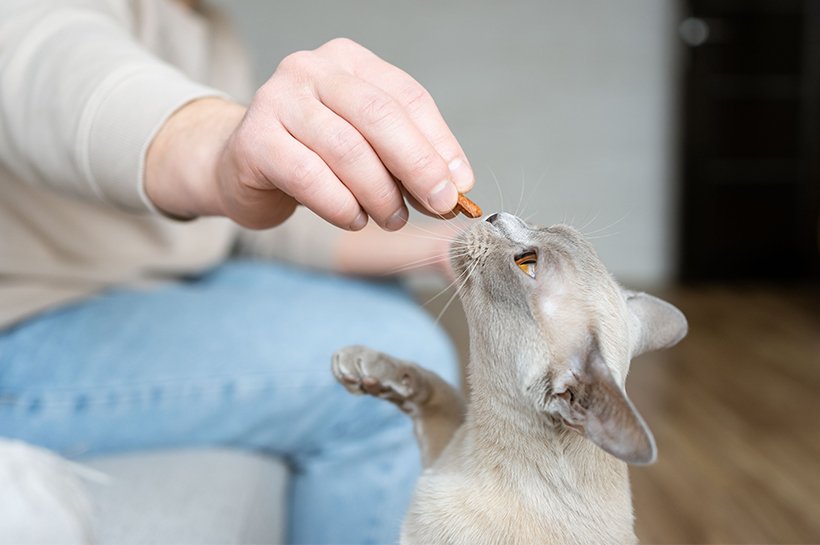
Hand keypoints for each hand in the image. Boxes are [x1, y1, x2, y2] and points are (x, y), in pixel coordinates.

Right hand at [146, 38, 473, 230]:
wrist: (240, 166)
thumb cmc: (312, 155)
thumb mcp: (366, 145)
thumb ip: (407, 156)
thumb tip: (455, 184)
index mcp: (348, 61)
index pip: (407, 97)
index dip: (439, 144)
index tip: (459, 184)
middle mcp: (311, 70)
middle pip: (380, 116)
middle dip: (418, 167)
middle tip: (438, 205)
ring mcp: (277, 99)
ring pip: (347, 150)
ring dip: (380, 194)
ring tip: (391, 218)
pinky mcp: (254, 139)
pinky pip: (310, 178)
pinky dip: (341, 206)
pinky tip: (353, 219)